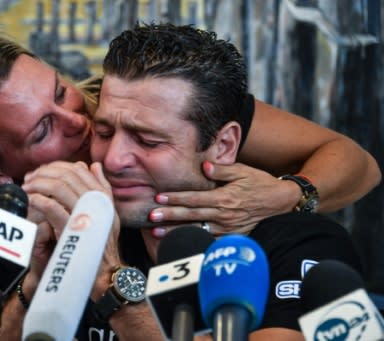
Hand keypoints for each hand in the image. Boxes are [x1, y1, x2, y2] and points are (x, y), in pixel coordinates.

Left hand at [22, 161, 121, 300]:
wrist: (105, 272)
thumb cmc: (103, 244)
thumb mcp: (107, 213)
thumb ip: (101, 188)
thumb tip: (93, 166)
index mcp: (102, 196)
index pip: (79, 170)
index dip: (58, 166)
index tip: (42, 170)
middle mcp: (96, 202)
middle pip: (68, 175)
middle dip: (45, 173)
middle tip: (30, 178)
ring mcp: (85, 214)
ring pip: (60, 188)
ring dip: (39, 184)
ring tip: (27, 187)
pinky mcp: (73, 229)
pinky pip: (53, 207)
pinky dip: (40, 200)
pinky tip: (31, 199)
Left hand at [149, 161, 299, 237]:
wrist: (281, 202)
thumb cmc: (260, 183)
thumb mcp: (243, 171)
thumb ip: (222, 169)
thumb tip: (204, 166)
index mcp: (225, 197)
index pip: (194, 198)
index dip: (175, 198)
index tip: (159, 198)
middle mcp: (224, 214)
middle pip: (191, 215)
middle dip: (169, 216)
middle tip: (151, 217)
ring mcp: (227, 228)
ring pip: (196, 230)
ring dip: (175, 231)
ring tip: (156, 233)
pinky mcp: (232, 236)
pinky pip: (208, 240)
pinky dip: (192, 240)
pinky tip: (178, 242)